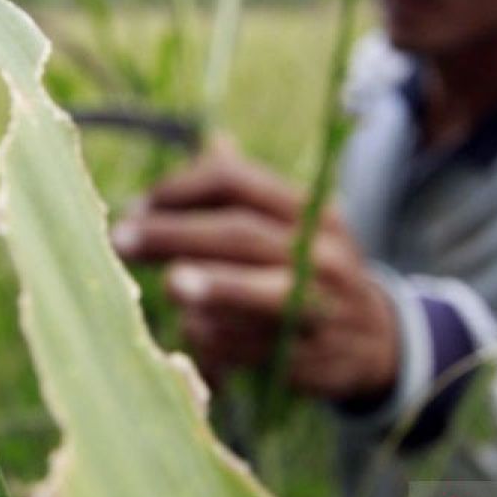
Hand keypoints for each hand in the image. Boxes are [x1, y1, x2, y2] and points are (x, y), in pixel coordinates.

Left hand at [111, 140, 398, 401]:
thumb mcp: (298, 224)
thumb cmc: (314, 269)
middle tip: (121, 240)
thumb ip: (251, 190)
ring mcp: (319, 307)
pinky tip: (191, 328)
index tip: (139, 205)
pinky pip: (251, 345)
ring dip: (209, 288)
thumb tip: (212, 139)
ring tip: (170, 284)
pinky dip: (215, 337)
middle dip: (175, 235)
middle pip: (240, 234)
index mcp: (311, 211)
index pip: (238, 181)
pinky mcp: (308, 357)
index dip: (182, 188)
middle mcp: (320, 254)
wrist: (375, 341)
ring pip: (258, 293)